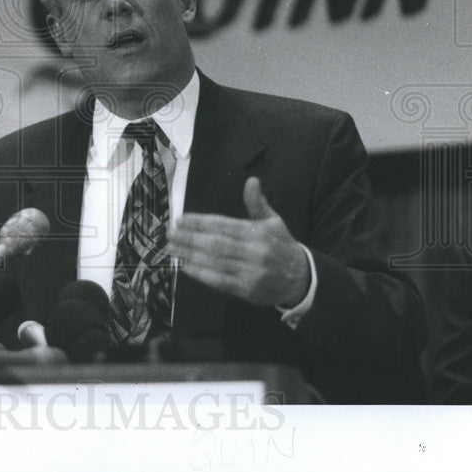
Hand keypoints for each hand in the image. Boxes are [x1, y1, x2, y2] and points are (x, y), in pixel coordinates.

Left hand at [167, 177, 310, 307]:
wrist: (301, 279)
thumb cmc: (282, 246)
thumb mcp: (274, 222)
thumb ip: (257, 203)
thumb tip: (252, 181)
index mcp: (258, 233)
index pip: (224, 225)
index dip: (201, 222)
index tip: (182, 220)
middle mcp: (254, 252)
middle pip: (216, 244)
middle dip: (190, 238)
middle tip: (170, 234)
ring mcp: (250, 273)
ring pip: (215, 262)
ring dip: (190, 255)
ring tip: (172, 248)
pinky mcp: (246, 291)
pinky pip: (219, 281)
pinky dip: (201, 274)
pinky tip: (186, 266)